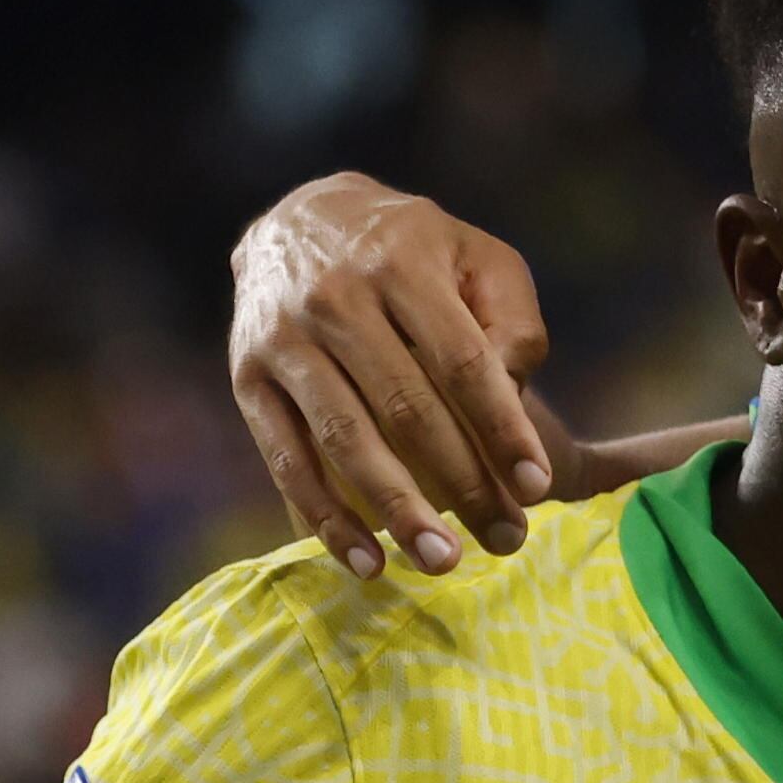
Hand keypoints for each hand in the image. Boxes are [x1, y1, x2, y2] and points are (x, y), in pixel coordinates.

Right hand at [229, 173, 568, 579]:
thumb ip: (512, 317)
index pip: (463, 360)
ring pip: (346, 439)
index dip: (501, 427)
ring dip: (396, 509)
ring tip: (442, 563)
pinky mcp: (247, 376)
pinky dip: (324, 518)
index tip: (535, 486)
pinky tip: (367, 563)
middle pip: (408, 408)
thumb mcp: (475, 256)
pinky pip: (286, 459)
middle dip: (463, 483)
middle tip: (507, 540)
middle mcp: (336, 297)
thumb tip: (512, 396)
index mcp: (402, 261)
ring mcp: (284, 337)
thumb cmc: (412, 251)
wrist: (300, 219)